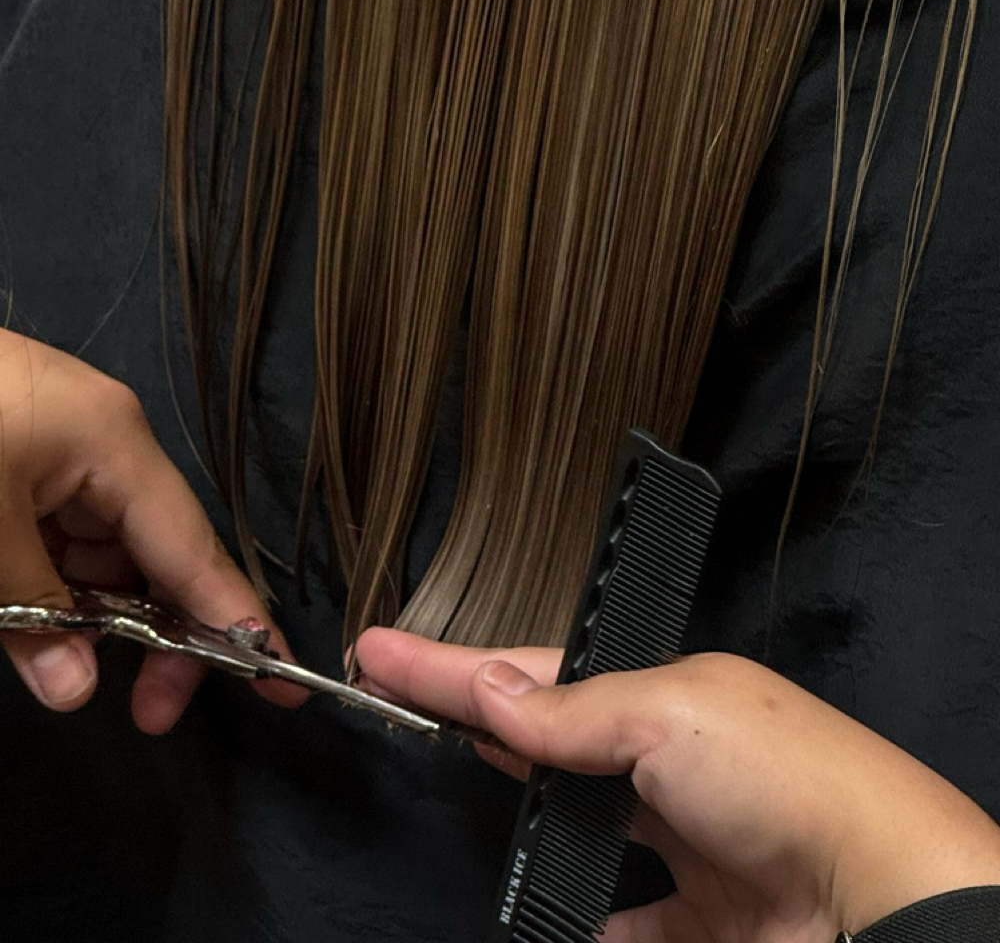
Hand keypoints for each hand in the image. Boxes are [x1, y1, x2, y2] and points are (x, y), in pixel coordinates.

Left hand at [0, 329, 304, 731]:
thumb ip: (30, 614)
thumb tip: (76, 693)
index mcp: (112, 443)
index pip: (190, 547)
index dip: (234, 619)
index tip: (279, 680)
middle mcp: (106, 442)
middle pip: (157, 552)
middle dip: (158, 633)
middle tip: (151, 713)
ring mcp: (63, 445)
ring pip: (106, 549)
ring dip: (93, 613)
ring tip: (65, 663)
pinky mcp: (25, 453)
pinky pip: (61, 533)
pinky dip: (54, 583)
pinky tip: (35, 619)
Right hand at [356, 629, 999, 940]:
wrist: (880, 894)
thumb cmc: (783, 777)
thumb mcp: (666, 716)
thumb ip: (571, 713)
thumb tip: (487, 689)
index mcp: (658, 694)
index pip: (530, 674)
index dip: (449, 667)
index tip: (379, 651)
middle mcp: (669, 756)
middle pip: (549, 738)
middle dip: (480, 719)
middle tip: (409, 699)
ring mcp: (686, 833)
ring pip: (585, 822)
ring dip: (535, 820)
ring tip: (477, 788)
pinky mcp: (705, 912)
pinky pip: (635, 918)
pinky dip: (599, 921)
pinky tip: (574, 925)